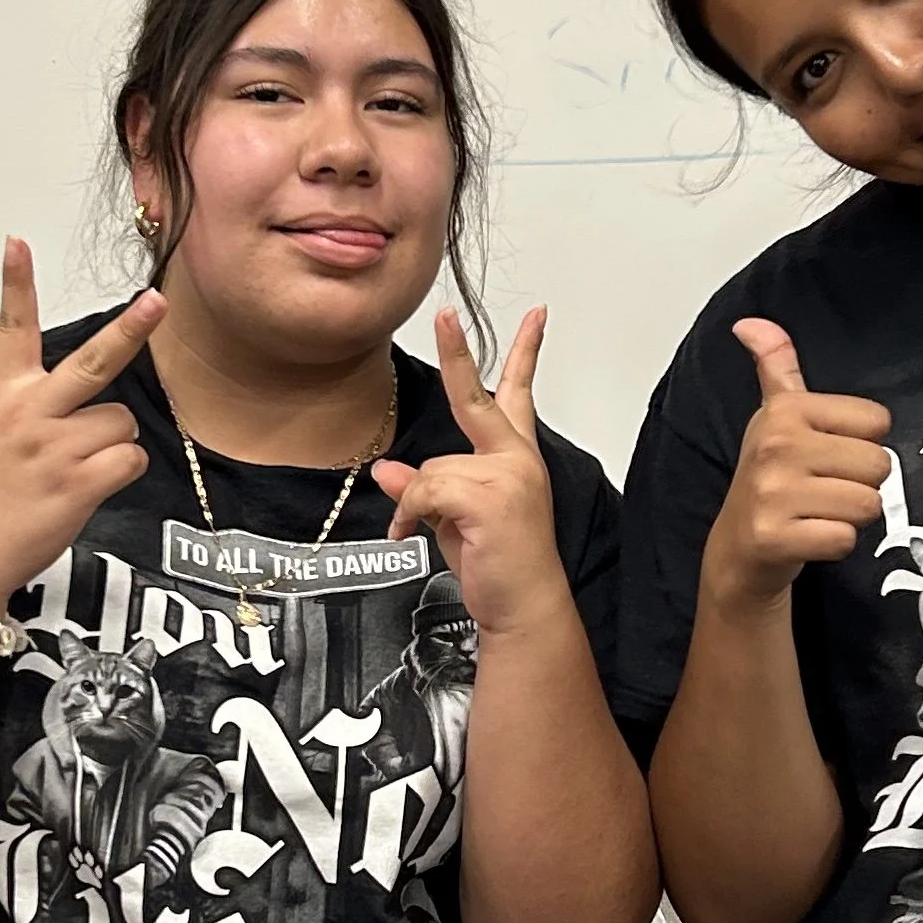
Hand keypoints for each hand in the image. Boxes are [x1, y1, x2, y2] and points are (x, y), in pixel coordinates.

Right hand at [0, 242, 158, 606]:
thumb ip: (32, 410)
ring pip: (121, 423)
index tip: (17, 243)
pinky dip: (120, 474)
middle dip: (130, 329)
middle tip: (156, 302)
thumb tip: (84, 405)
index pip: (12, 329)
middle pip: (95, 361)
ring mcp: (55, 446)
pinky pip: (129, 460)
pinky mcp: (77, 481)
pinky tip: (89, 488)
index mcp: (4, 396)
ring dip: (112, 445)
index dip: (16, 284)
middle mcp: (31, 413)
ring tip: (76, 470)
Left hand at [374, 308, 565, 638]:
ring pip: (432, 466)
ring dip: (418, 501)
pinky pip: (425, 489)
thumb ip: (426, 488)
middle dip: (458, 354)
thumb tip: (387, 471)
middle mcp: (516, 458)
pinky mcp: (490, 496)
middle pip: (476, 397)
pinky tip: (411, 532)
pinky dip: (409, 513)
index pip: (520, 392)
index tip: (535, 314)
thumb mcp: (452, 520)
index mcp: (515, 456)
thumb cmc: (499, 564)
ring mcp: (507, 475)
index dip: (526, 351)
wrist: (524, 607)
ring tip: (435, 531)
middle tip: (444, 315)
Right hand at [700, 319, 892, 612]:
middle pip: (878, 464)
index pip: (877, 421)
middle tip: (823, 489)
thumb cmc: (767, 481)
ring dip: (850, 516)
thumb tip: (751, 322)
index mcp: (785, 410)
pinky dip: (835, 544)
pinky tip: (810, 536)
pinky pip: (845, 538)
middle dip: (860, 484)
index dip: (861, 444)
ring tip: (817, 512)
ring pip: (867, 504)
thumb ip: (776, 365)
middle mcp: (776, 446)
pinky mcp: (775, 537)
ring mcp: (773, 493)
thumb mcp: (773, 417)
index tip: (826, 455)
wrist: (738, 548)